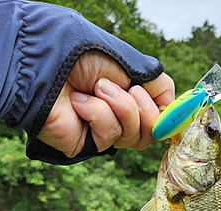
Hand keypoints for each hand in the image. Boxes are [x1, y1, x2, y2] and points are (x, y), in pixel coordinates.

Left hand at [37, 51, 174, 157]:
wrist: (44, 65)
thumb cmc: (79, 55)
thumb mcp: (128, 61)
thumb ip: (154, 82)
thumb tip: (175, 104)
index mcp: (130, 93)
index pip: (162, 113)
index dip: (171, 114)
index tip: (177, 111)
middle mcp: (119, 114)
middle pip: (153, 130)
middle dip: (144, 109)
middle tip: (129, 89)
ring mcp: (104, 130)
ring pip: (136, 136)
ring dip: (120, 107)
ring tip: (97, 88)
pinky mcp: (89, 144)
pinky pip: (110, 136)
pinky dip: (98, 114)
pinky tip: (79, 101)